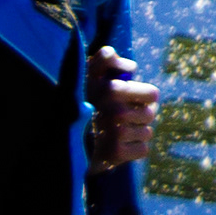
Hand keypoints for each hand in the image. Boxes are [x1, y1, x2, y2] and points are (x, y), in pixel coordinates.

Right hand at [90, 49, 160, 168]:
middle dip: (139, 116)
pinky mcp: (116, 154)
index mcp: (111, 89)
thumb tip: (131, 68)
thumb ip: (105, 60)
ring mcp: (116, 134)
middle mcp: (115, 111)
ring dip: (135, 133)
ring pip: (147, 132)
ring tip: (115, 133)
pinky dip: (132, 150)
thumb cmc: (81, 102)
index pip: (152, 94)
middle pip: (150, 114)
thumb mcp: (88, 75)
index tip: (129, 99)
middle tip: (121, 118)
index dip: (143, 97)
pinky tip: (116, 147)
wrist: (63, 142)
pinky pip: (142, 149)